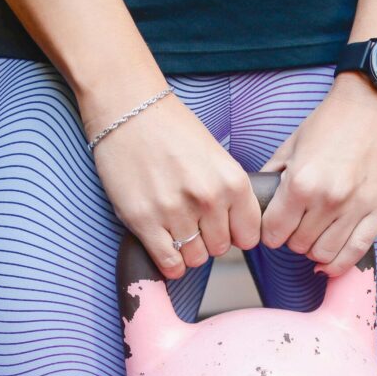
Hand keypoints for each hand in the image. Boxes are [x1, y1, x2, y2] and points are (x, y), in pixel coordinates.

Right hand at [80, 80, 261, 278]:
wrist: (128, 112)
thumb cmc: (171, 131)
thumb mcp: (216, 156)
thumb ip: (229, 193)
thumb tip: (236, 230)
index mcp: (231, 180)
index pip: (248, 235)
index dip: (235, 234)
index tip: (222, 227)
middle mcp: (207, 198)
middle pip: (220, 249)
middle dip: (208, 241)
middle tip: (193, 224)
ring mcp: (175, 211)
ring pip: (194, 259)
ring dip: (187, 251)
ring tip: (175, 229)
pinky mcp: (144, 221)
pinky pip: (169, 262)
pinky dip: (170, 263)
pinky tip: (165, 247)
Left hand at [258, 72, 376, 275]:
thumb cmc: (333, 121)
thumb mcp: (290, 146)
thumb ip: (272, 178)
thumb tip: (256, 201)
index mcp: (301, 184)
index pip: (274, 234)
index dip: (270, 234)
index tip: (274, 227)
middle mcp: (328, 200)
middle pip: (297, 246)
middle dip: (291, 239)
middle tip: (296, 226)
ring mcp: (357, 207)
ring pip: (324, 254)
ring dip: (314, 249)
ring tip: (314, 235)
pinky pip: (355, 252)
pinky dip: (339, 263)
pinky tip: (330, 260)